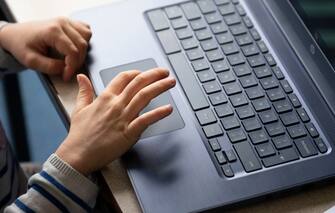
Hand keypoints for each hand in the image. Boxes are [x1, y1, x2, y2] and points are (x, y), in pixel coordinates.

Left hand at [0, 17, 91, 80]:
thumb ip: (50, 67)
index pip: (73, 52)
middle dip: (77, 61)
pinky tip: (76, 48)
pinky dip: (84, 41)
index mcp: (52, 31)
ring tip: (71, 59)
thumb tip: (65, 69)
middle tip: (67, 70)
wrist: (16, 35)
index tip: (66, 76)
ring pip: (87, 37)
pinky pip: (85, 31)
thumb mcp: (31, 61)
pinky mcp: (69, 22)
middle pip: (82, 45)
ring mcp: (66, 21)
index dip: (72, 67)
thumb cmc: (22, 45)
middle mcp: (61, 23)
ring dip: (83, 51)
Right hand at [55, 68, 175, 174]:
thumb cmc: (79, 135)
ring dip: (160, 87)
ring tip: (170, 82)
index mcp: (105, 98)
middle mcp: (116, 105)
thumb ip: (84, 91)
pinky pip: (146, 120)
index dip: (136, 73)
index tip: (144, 73)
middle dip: (154, 75)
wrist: (78, 155)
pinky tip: (168, 108)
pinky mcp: (128, 132)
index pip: (124, 78)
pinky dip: (159, 113)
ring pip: (144, 96)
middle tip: (164, 72)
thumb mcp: (79, 109)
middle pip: (138, 83)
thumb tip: (81, 77)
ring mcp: (123, 118)